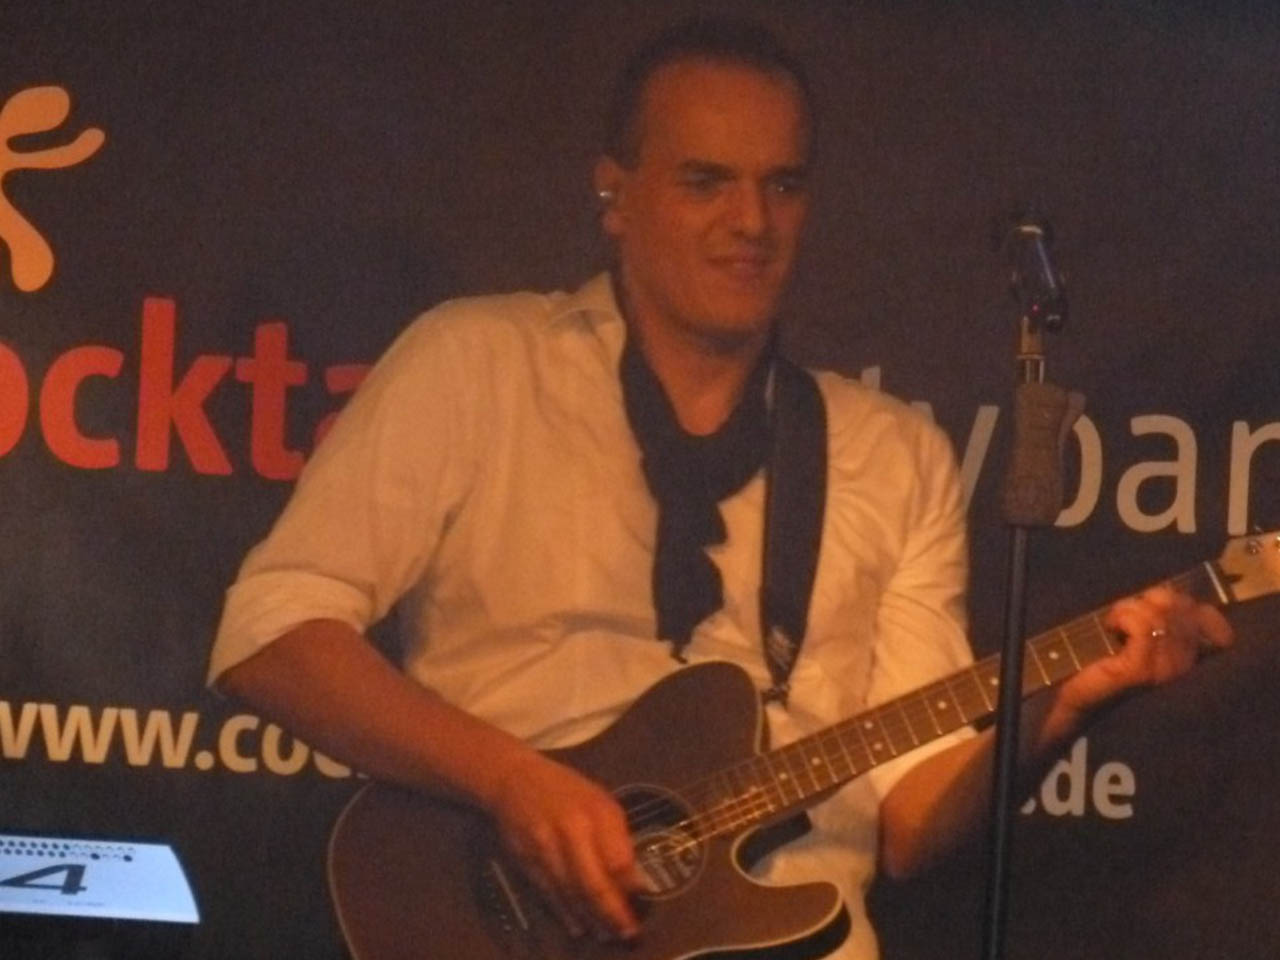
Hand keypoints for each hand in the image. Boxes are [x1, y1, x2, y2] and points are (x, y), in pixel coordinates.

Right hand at [484, 749, 643, 940]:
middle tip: (628, 932)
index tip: (644, 903)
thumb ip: (616, 837)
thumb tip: (634, 879)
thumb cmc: (567, 790)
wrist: (514, 779)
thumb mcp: (600, 800)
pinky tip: (580, 925)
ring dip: (591, 918)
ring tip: (608, 934)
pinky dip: (566, 912)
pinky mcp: (526, 860)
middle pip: (594, 883)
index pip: (618, 859)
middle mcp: (571, 830)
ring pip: (571, 893)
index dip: (631, 887)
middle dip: (613, 913)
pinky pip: (550, 893)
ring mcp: (545, 848)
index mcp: (596, 811)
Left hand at [1057, 583, 1233, 721]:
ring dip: (1129, 608)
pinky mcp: (1141, 670)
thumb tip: (1167, 594)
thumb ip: (1158, 616)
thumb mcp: (1136, 633)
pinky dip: (1121, 617)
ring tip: (1114, 622)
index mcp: (1188, 654)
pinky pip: (1140, 626)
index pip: (1207, 618)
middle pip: (1179, 605)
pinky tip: (1111, 627)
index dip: (1186, 600)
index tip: (1155, 602)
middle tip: (1124, 614)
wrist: (1080, 695)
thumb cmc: (1105, 660)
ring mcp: (1165, 668)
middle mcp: (1184, 663)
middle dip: (1147, 600)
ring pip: (1158, 613)